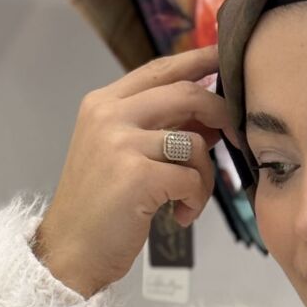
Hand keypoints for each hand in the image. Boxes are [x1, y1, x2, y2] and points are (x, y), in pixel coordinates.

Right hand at [31, 42, 228, 297]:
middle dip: (222, 114)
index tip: (224, 54)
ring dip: (206, 177)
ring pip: (195, 143)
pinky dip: (196, 201)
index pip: (159, 69)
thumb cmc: (101, 209)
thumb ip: (159, 129)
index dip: (197, 59)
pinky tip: (180, 216)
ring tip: (189, 201)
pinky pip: (192, 178)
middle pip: (186, 94)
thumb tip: (210, 116)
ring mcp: (121, 143)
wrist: (70, 252)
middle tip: (236, 138)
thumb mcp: (122, 156)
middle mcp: (109, 114)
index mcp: (103, 103)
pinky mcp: (137, 175)